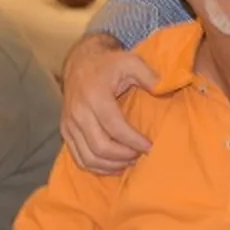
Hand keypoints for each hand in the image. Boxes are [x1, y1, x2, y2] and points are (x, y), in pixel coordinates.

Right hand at [59, 33, 157, 172]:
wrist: (80, 62)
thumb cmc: (109, 64)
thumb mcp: (131, 62)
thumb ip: (148, 75)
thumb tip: (164, 89)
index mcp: (95, 96)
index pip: (114, 127)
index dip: (133, 141)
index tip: (149, 146)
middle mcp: (78, 112)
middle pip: (100, 146)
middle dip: (124, 156)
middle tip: (140, 155)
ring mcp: (69, 124)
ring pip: (88, 157)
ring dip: (111, 165)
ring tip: (130, 161)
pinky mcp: (65, 131)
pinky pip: (78, 157)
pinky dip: (96, 167)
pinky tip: (114, 165)